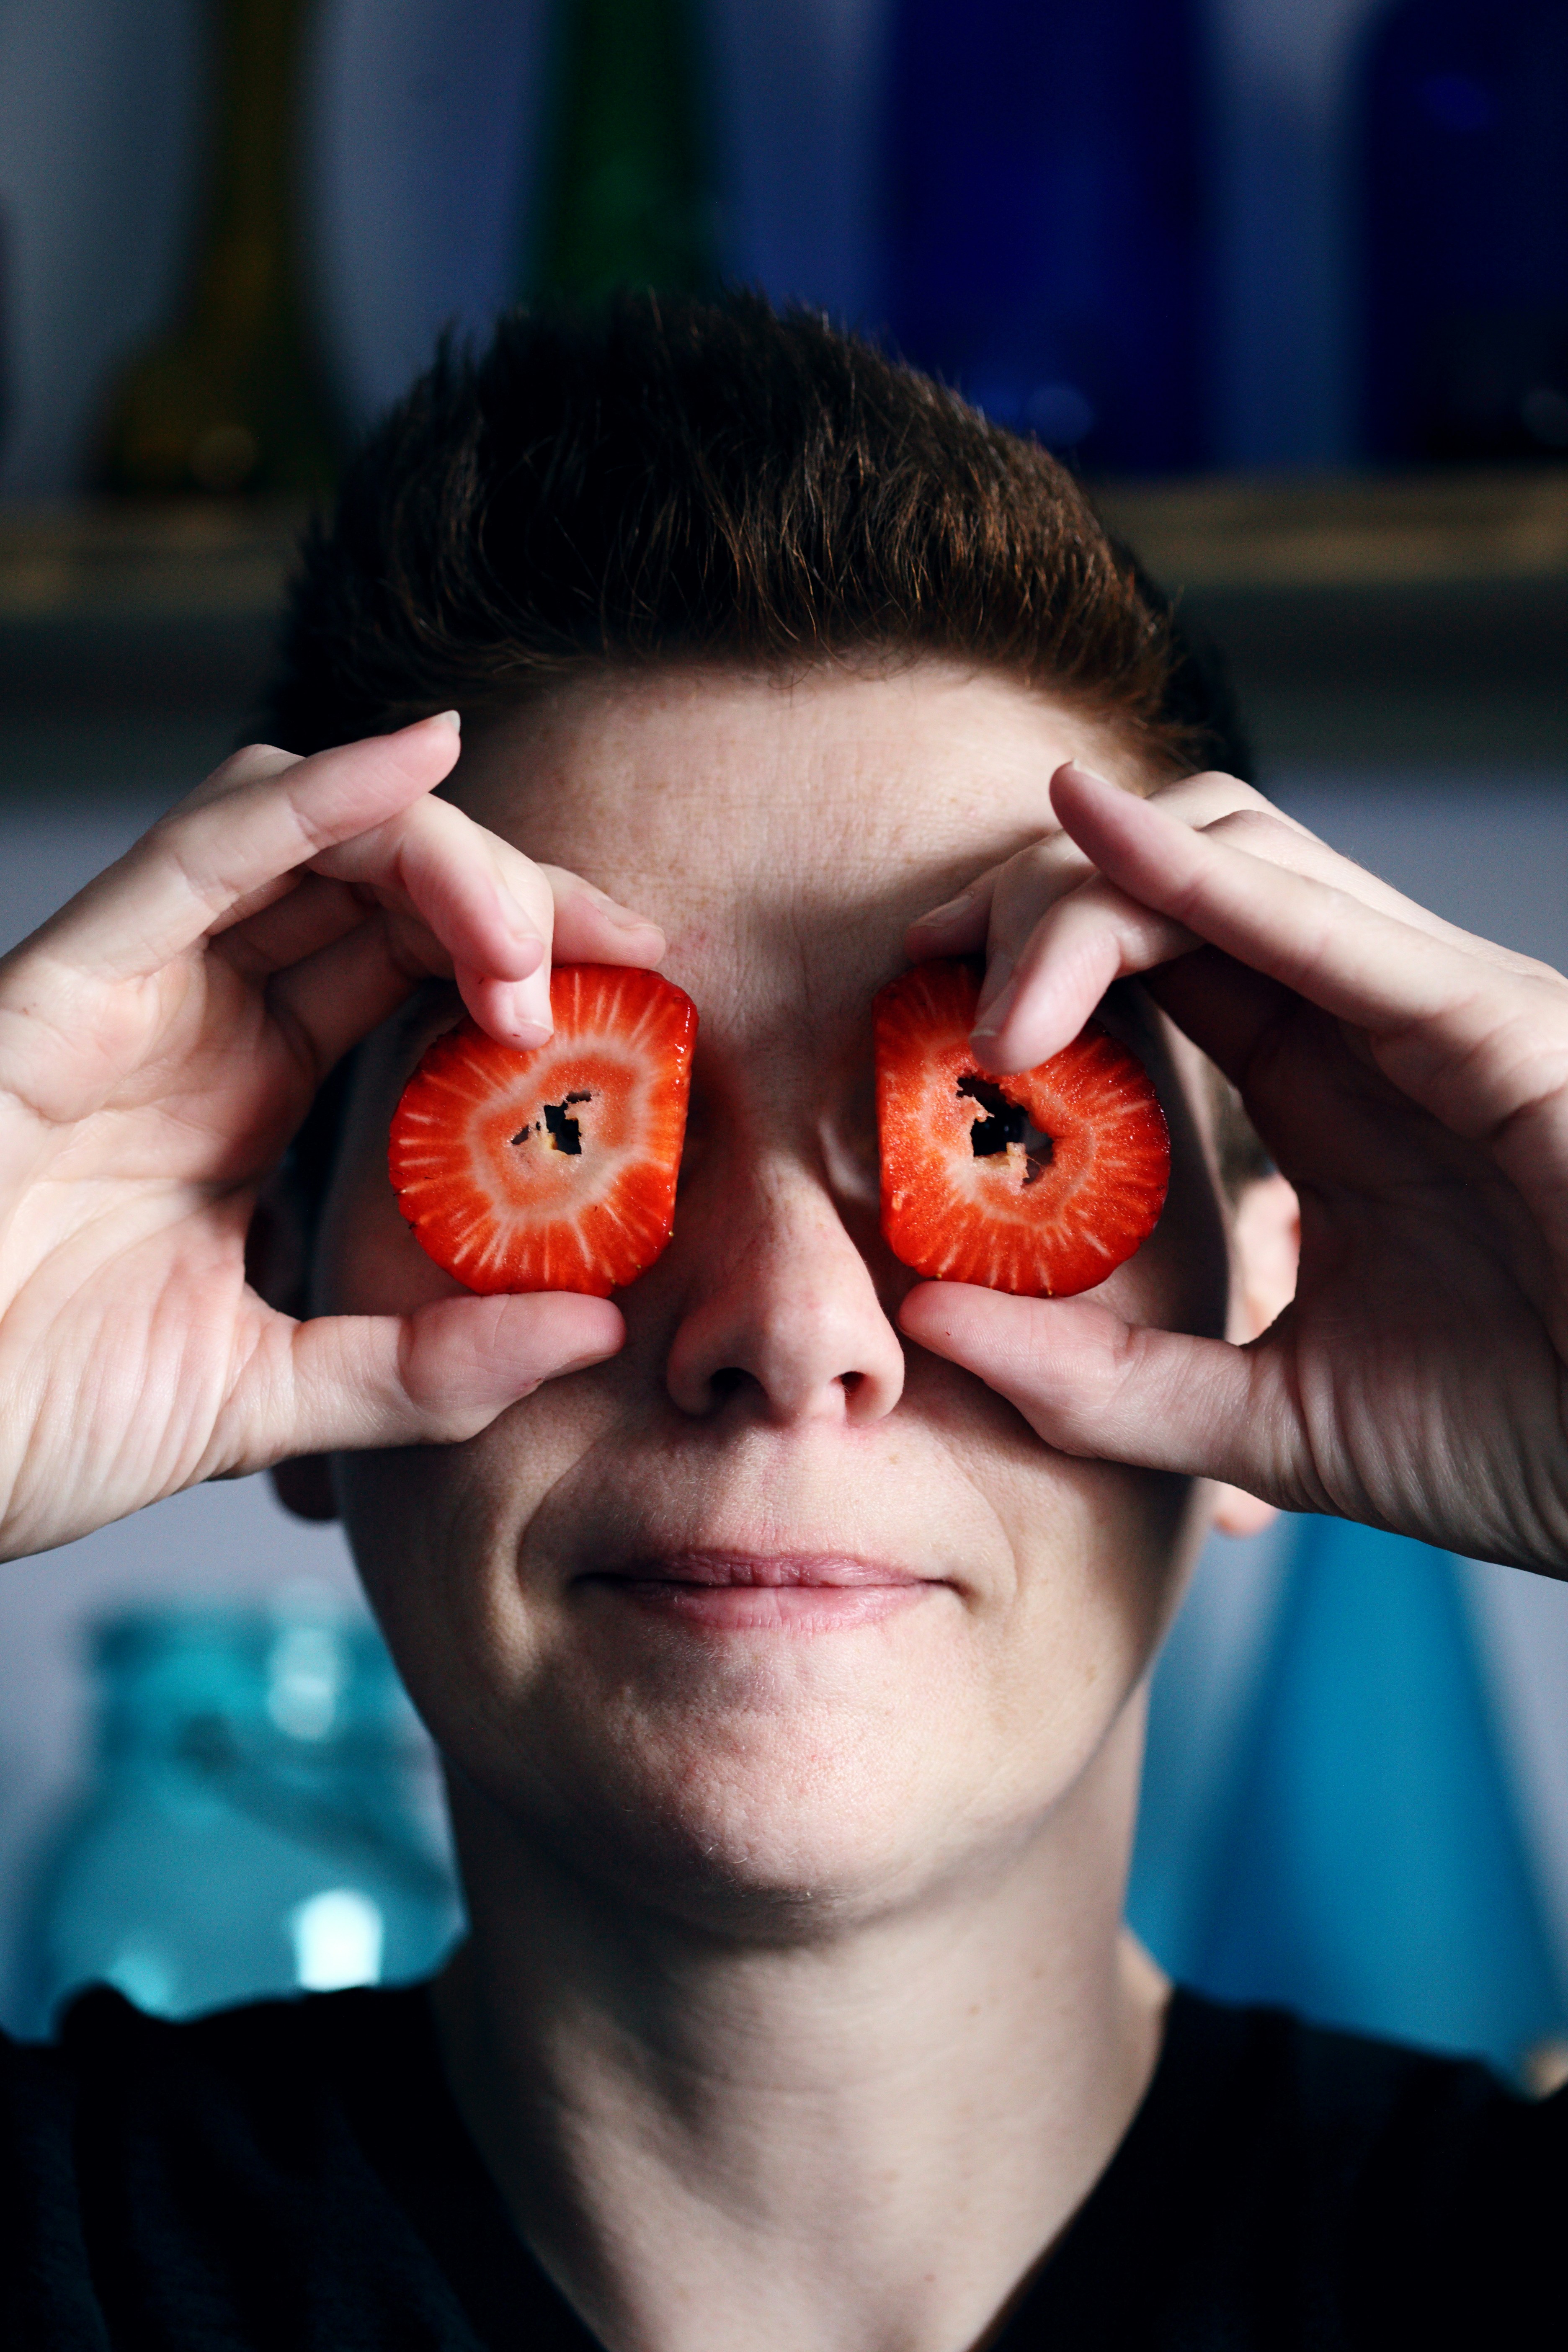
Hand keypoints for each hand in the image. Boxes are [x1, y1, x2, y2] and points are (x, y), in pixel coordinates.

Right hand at [0, 717, 664, 1559]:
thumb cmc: (37, 1420)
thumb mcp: (270, 1398)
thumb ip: (424, 1369)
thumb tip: (593, 1330)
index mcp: (255, 1089)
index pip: (417, 967)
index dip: (536, 954)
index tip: (646, 989)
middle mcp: (206, 1016)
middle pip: (387, 885)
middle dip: (520, 894)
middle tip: (622, 954)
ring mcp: (138, 986)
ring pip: (313, 837)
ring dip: (448, 852)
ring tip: (533, 937)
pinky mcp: (67, 978)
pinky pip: (204, 849)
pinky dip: (319, 795)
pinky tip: (421, 753)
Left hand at [900, 762, 1567, 1575]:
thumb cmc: (1530, 1443)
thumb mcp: (1275, 1422)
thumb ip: (1110, 1383)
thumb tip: (929, 1321)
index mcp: (1327, 1092)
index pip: (1157, 966)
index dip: (1028, 954)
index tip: (914, 991)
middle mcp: (1371, 1027)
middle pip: (1176, 884)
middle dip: (1035, 894)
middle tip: (917, 957)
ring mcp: (1433, 1010)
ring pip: (1236, 855)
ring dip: (1086, 886)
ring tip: (976, 972)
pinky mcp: (1493, 1026)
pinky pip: (1322, 922)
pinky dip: (1196, 875)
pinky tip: (1087, 835)